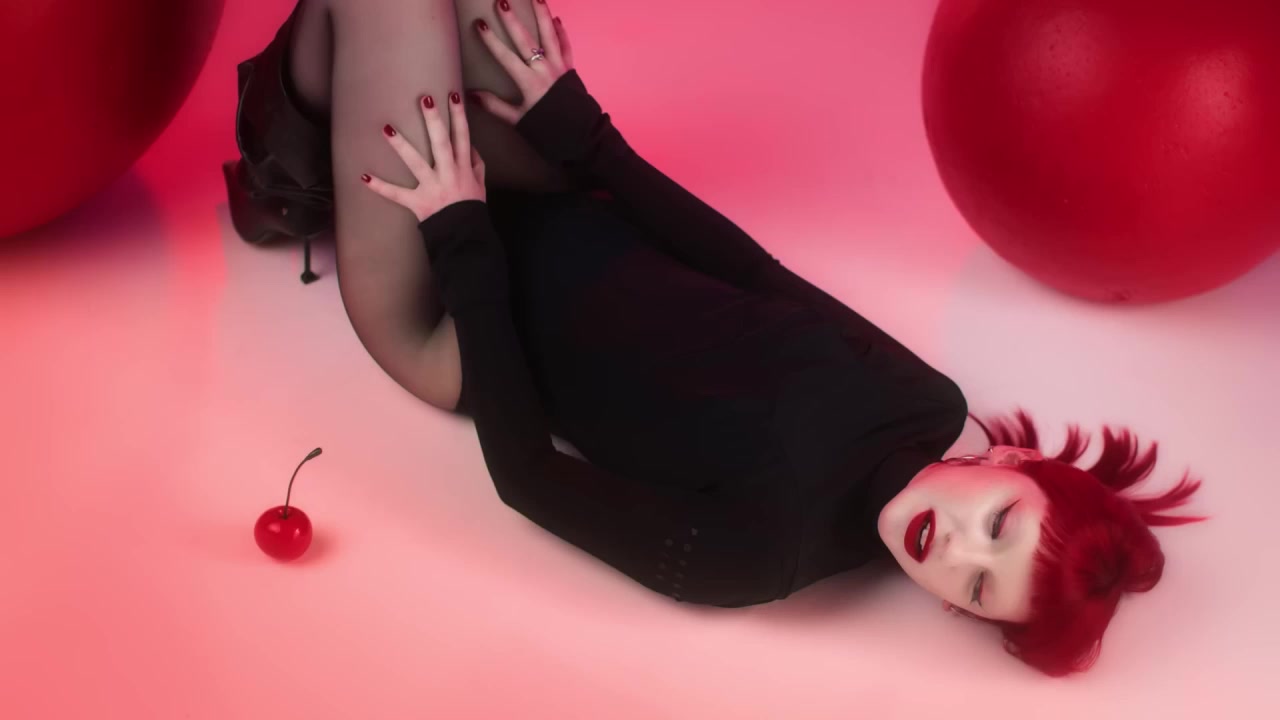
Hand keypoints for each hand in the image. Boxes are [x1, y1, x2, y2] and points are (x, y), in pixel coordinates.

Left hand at [361, 92, 486, 221]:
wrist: (465, 234)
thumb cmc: (471, 207)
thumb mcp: (480, 183)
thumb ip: (476, 162)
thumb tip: (469, 144)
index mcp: (463, 167)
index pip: (462, 137)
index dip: (459, 116)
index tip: (453, 96)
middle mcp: (448, 173)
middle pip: (441, 143)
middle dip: (434, 121)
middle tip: (425, 99)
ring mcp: (432, 187)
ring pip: (416, 163)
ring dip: (401, 145)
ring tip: (387, 128)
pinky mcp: (417, 201)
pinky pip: (396, 194)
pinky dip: (380, 187)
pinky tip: (363, 177)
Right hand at [467, 0, 575, 125]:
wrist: (581, 135)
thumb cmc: (548, 129)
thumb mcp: (519, 120)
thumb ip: (495, 106)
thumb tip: (470, 95)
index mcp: (529, 82)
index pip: (506, 57)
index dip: (492, 41)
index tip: (480, 25)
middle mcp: (544, 69)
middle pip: (526, 39)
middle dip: (512, 20)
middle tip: (501, 2)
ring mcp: (559, 66)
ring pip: (549, 35)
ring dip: (541, 14)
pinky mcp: (570, 69)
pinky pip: (565, 45)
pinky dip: (561, 32)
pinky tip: (556, 19)